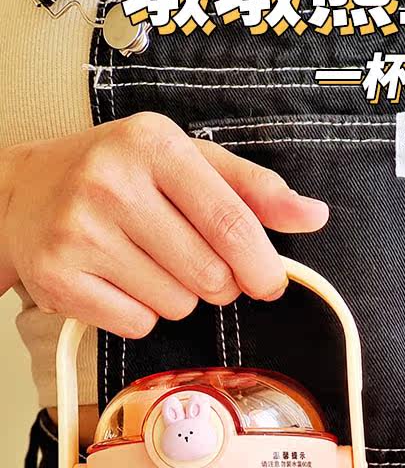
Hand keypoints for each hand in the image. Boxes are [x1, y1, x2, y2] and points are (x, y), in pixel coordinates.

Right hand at [0, 113, 328, 336]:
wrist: (24, 191)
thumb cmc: (120, 174)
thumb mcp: (188, 162)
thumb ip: (254, 188)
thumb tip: (314, 215)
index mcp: (154, 144)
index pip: (231, 221)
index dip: (261, 265)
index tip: (270, 282)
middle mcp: (112, 182)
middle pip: (210, 274)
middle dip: (217, 282)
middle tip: (192, 261)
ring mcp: (79, 231)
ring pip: (176, 304)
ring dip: (177, 296)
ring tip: (146, 262)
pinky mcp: (58, 276)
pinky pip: (137, 323)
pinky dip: (140, 313)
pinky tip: (119, 280)